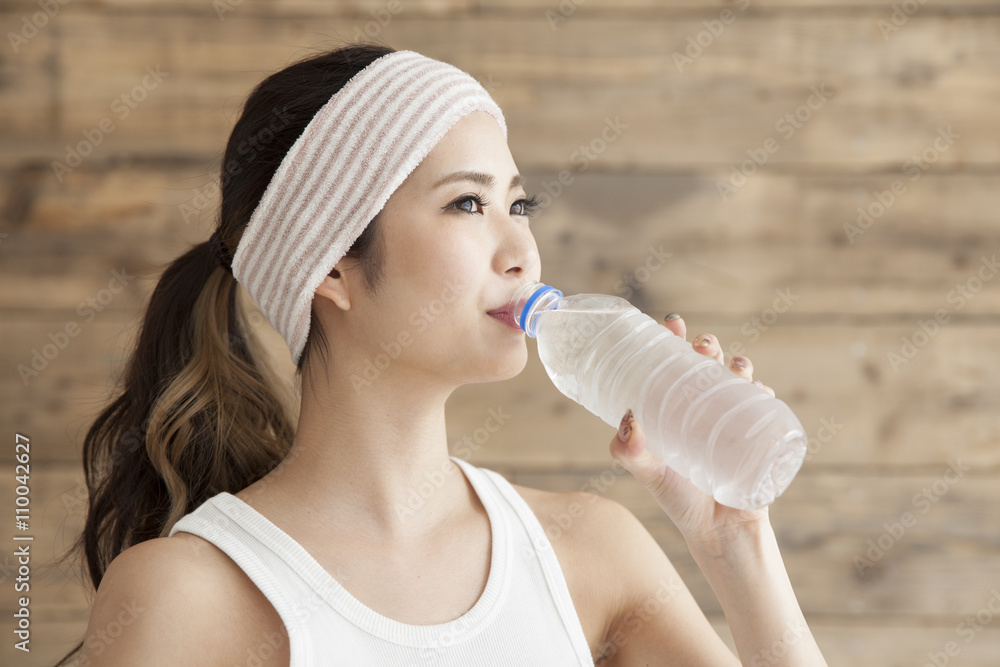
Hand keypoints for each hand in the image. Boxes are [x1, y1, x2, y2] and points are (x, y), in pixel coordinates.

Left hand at [608, 314, 772, 551]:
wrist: (718, 533)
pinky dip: (762, 392)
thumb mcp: (649, 472)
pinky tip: (758, 389)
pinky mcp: (758, 437)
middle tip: (703, 347)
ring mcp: (732, 421)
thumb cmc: (679, 500)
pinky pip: (764, 406)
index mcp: (674, 408)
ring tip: (731, 366)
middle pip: (707, 365)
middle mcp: (703, 409)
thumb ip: (629, 451)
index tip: (672, 323)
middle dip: (707, 347)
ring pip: (737, 380)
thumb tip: (629, 418)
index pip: (673, 366)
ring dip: (737, 364)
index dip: (673, 340)